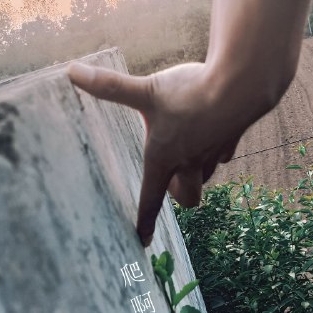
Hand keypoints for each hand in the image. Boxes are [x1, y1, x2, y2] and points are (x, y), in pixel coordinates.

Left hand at [68, 61, 273, 246]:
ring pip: (205, 176)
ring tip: (186, 149)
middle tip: (168, 178)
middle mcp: (191, 163)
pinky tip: (212, 131)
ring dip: (195, 172)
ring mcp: (214, 154)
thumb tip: (70, 71)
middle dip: (177, 195)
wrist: (241, 86)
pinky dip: (214, 150)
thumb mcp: (146, 90)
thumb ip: (109, 86)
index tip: (141, 241)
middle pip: (188, 197)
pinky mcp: (232, 139)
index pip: (150, 199)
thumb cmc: (192, 93)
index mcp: (165, 157)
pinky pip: (222, 154)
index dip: (144, 222)